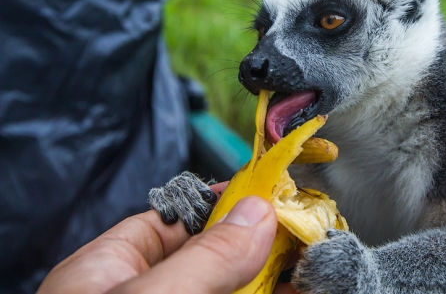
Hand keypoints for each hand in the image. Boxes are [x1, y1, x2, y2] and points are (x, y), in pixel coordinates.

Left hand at [38, 183, 280, 293]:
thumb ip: (203, 257)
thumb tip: (255, 213)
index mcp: (108, 271)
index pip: (176, 216)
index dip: (226, 201)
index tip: (270, 191)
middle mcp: (145, 292)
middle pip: (213, 255)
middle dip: (260, 241)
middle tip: (303, 230)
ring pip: (234, 286)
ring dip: (272, 272)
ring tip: (308, 261)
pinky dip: (273, 292)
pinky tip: (295, 287)